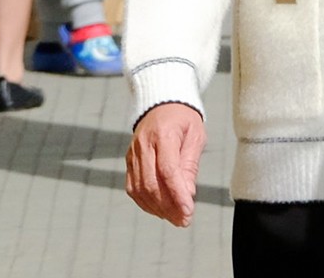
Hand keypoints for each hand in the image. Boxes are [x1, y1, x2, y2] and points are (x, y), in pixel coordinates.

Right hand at [125, 102, 202, 226]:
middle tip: (184, 220)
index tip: (189, 212)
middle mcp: (143, 143)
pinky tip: (160, 209)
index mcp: (162, 134)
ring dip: (157, 208)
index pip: (167, 170)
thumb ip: (190, 165)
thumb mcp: (195, 136)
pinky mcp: (128, 160)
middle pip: (151, 183)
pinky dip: (145, 202)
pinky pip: (132, 187)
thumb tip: (188, 194)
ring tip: (175, 218)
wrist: (161, 103)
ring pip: (139, 188)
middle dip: (168, 207)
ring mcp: (133, 153)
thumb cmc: (182, 119)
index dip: (178, 195)